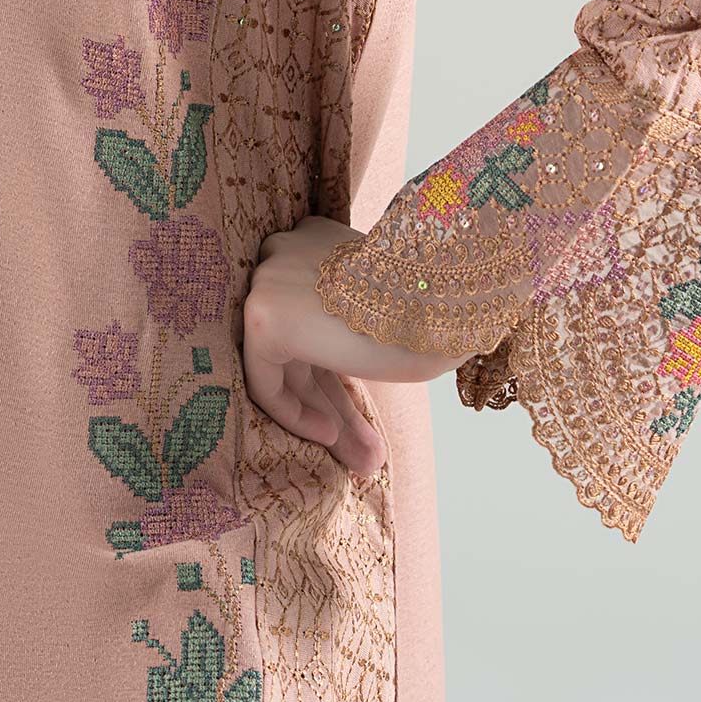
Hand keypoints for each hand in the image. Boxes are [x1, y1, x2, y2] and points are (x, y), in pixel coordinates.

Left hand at [243, 215, 448, 476]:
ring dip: (323, 416)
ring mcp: (269, 281)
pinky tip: (329, 435)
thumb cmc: (432, 306)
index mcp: (319, 241)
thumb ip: (358, 332)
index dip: (338, 372)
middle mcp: (287, 253)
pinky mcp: (263, 317)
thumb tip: (362, 358)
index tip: (361, 403)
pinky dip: (293, 412)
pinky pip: (265, 379)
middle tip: (365, 449)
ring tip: (359, 459)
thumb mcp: (390, 312)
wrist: (437, 298)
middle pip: (304, 345)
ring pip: (288, 366)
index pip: (316, 316)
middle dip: (334, 402)